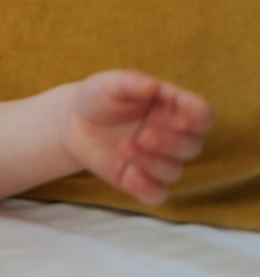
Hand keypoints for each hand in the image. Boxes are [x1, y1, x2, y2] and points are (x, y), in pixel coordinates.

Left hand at [63, 71, 214, 203]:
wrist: (72, 122)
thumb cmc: (99, 97)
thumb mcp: (109, 84)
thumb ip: (131, 82)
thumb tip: (153, 85)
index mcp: (173, 107)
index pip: (203, 114)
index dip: (199, 119)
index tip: (179, 121)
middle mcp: (172, 135)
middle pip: (192, 146)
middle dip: (172, 143)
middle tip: (145, 136)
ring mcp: (159, 160)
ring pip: (174, 171)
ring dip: (153, 163)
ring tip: (123, 147)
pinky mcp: (141, 180)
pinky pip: (157, 194)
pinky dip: (149, 189)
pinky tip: (132, 178)